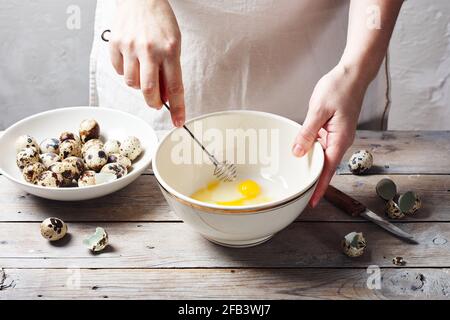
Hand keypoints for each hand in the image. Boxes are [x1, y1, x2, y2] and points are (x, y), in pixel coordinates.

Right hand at [110, 0, 184, 126]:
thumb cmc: (160, 20)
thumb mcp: (174, 44)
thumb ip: (170, 70)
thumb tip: (166, 96)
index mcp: (170, 50)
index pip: (175, 87)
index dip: (177, 108)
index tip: (178, 121)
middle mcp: (149, 50)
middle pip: (149, 91)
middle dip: (154, 102)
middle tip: (157, 102)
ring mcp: (130, 47)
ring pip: (132, 84)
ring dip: (139, 85)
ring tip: (144, 71)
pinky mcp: (115, 44)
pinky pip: (120, 71)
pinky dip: (126, 72)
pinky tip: (132, 60)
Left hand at [292, 63, 369, 206]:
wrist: (352, 74)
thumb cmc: (339, 89)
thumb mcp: (318, 110)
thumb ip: (307, 133)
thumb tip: (297, 152)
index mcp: (340, 140)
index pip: (328, 170)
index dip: (319, 187)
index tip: (311, 201)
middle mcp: (340, 141)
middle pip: (325, 166)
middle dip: (313, 180)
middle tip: (298, 190)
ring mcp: (338, 136)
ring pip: (322, 155)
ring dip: (311, 164)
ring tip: (297, 174)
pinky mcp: (334, 130)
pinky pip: (321, 144)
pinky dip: (311, 149)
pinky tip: (301, 150)